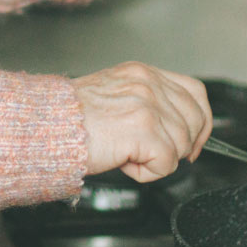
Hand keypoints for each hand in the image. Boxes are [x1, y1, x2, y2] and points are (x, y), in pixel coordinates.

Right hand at [72, 62, 213, 182]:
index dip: (200, 121)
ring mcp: (147, 105)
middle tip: (160, 156)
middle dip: (185, 145)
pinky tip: (126, 163)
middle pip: (196, 119)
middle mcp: (147, 84)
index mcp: (142, 73)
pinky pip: (167, 163)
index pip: (194, 92)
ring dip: (158, 160)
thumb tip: (173, 127)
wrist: (46, 126)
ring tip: (128, 156)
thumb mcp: (115, 95)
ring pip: (182, 145)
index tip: (194, 140)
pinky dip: (148, 173)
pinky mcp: (143, 130)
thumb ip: (146, 102)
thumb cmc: (70, 118)